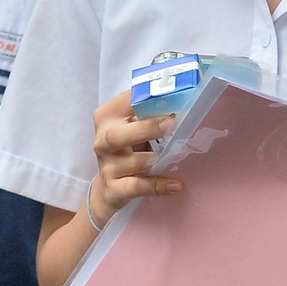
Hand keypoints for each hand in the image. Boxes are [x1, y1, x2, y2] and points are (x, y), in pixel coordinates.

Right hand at [86, 92, 181, 222]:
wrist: (108, 189)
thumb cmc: (126, 150)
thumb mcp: (131, 128)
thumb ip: (148, 114)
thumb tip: (183, 102)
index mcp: (107, 117)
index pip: (126, 102)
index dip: (148, 99)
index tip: (173, 95)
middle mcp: (102, 141)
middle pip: (118, 135)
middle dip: (145, 128)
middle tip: (171, 124)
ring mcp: (108, 167)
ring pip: (132, 162)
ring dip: (156, 159)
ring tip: (178, 155)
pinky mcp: (114, 190)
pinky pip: (137, 186)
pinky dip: (158, 185)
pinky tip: (176, 184)